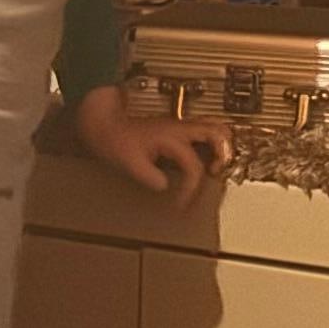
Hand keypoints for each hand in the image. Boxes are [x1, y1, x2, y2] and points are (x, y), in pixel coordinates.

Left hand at [73, 82, 224, 196]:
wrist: (105, 122)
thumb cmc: (115, 140)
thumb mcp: (129, 163)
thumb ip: (149, 176)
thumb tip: (166, 186)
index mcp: (170, 136)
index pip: (193, 166)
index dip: (191, 189)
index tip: (182, 206)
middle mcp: (180, 128)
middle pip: (218, 134)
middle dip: (224, 156)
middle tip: (216, 176)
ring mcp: (181, 126)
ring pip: (215, 126)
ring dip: (222, 146)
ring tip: (217, 167)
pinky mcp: (178, 128)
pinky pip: (205, 130)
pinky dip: (213, 142)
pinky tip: (208, 158)